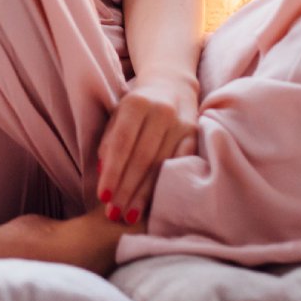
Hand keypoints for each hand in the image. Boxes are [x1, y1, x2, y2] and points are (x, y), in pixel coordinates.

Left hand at [96, 74, 198, 224]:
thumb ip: (109, 140)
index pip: (122, 143)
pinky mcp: (197, 135)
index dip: (113, 171)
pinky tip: (155, 204)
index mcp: (136, 103)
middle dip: (127, 189)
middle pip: (143, 158)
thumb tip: (103, 172)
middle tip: (113, 214)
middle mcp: (162, 111)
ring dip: (145, 194)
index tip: (103, 196)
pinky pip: (181, 165)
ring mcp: (183, 124)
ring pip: (162, 165)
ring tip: (130, 216)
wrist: (172, 84)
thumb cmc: (137, 105)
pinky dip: (167, 186)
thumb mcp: (118, 114)